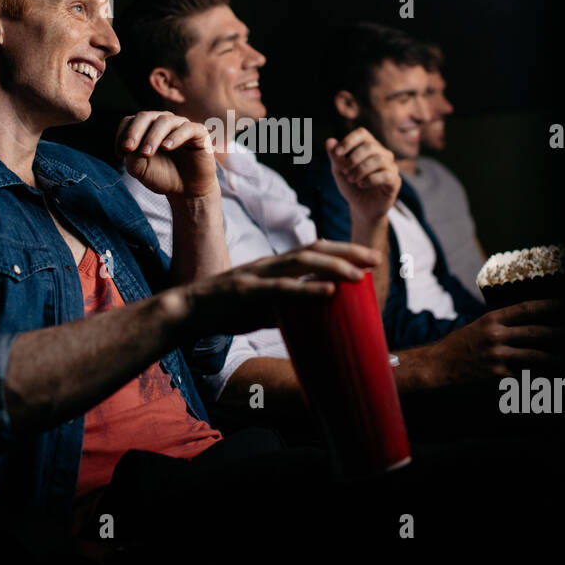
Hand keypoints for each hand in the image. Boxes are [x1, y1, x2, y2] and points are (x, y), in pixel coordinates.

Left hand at [118, 111, 217, 199]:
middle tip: (129, 149)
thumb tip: (131, 145)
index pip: (131, 121)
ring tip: (146, 153)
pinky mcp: (199, 132)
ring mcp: (181, 125)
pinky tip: (167, 147)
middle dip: (135, 132)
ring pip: (164, 120)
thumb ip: (132, 155)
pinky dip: (175, 137)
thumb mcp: (140, 169)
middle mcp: (163, 122)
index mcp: (147, 128)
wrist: (186, 191)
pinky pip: (187, 128)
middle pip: (145, 117)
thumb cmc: (162, 176)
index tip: (120, 154)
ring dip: (153, 136)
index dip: (123, 134)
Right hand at [173, 239, 382, 337]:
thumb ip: (288, 305)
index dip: (343, 251)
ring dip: (333, 268)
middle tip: (375, 260)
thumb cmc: (227, 309)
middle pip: (314, 250)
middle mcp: (270, 264)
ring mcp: (258, 275)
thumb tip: (316, 314)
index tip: (368, 258)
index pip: (314, 249)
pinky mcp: (247, 291)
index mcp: (275, 265)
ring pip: (301, 264)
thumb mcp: (264, 306)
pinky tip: (328, 293)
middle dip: (347, 254)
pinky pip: (281, 289)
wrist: (188, 311)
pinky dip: (307, 289)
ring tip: (358, 276)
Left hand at [326, 129, 401, 222]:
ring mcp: (390, 167)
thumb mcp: (339, 171)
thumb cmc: (351, 186)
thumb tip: (329, 141)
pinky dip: (369, 180)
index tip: (337, 153)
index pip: (362, 134)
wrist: (361, 208)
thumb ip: (335, 157)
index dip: (349, 141)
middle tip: (345, 172)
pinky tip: (361, 185)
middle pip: (370, 146)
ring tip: (351, 179)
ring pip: (378, 160)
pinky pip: (385, 175)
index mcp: (369, 146)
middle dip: (354, 159)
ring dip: (360, 170)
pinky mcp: (395, 181)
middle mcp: (383, 153)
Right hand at [430, 299, 564, 384]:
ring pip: (534, 355)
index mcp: (492, 319)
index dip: (550, 306)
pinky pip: (523, 374)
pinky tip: (550, 376)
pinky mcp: (495, 374)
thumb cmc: (461, 343)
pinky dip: (537, 376)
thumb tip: (531, 321)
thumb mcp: (480, 325)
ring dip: (554, 357)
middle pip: (535, 332)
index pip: (527, 308)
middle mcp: (495, 335)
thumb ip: (503, 323)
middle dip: (560, 333)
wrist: (438, 364)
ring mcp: (496, 355)